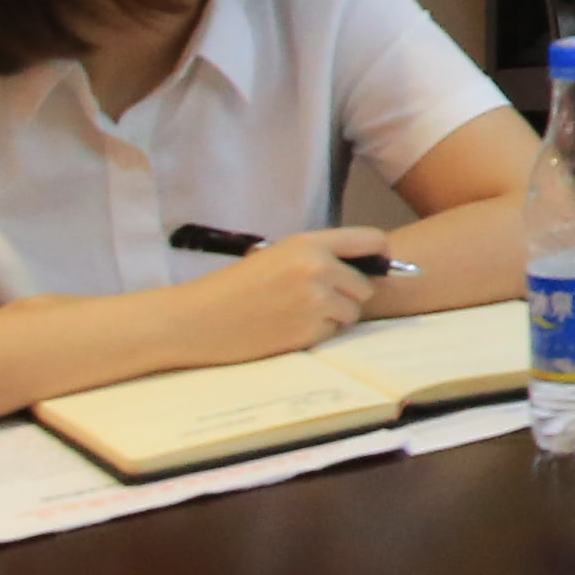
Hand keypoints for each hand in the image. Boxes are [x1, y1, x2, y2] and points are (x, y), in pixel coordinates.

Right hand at [167, 233, 375, 361]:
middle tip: (314, 299)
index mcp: (309, 244)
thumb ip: (320, 257)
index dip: (379, 255)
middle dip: (348, 294)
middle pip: (365, 284)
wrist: (195, 321)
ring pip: (352, 312)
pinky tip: (285, 329)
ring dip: (333, 316)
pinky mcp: (309, 332)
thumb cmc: (232, 287)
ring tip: (294, 313)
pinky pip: (332, 333)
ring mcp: (315, 302)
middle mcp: (318, 269)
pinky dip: (316, 334)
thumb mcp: (276, 256)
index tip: (378, 265)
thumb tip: (368, 268)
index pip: (371, 240)